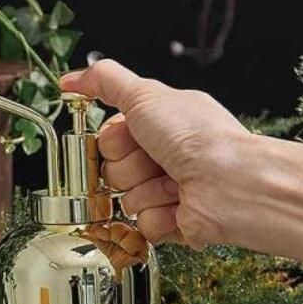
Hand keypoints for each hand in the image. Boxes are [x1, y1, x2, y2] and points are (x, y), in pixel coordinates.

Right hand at [61, 60, 251, 246]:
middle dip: (129, 166)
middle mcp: (165, 156)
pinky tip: (179, 205)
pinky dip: (159, 216)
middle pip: (112, 169)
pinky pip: (141, 224)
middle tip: (155, 160)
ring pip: (124, 198)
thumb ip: (104, 81)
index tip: (130, 135)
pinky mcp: (173, 223)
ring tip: (172, 183)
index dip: (114, 139)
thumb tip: (71, 79)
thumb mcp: (145, 95)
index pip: (109, 137)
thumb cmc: (200, 138)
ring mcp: (168, 190)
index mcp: (160, 124)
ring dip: (145, 191)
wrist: (232, 183)